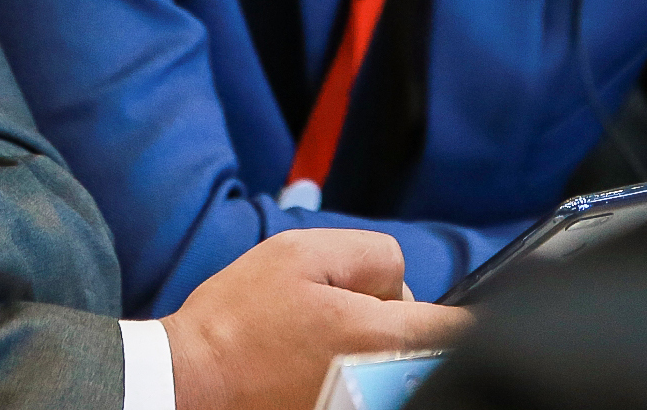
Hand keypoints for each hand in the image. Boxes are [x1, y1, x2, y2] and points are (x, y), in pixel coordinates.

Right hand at [161, 229, 472, 409]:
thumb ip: (371, 255)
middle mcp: (380, 384)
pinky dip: (356, 379)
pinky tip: (316, 372)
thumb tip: (402, 283)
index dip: (454, 313)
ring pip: (399, 372)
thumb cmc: (239, 319)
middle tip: (343, 318)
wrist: (190, 383)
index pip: (457, 331)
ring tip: (322, 349)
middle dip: (399, 325)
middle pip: (429, 351)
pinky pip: (373, 390)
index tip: (430, 311)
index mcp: (376, 336)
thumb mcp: (300, 253)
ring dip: (379, 355)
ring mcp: (365, 405)